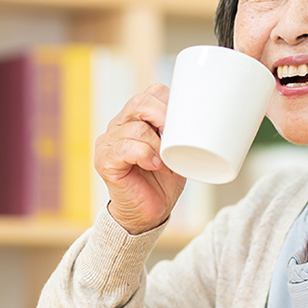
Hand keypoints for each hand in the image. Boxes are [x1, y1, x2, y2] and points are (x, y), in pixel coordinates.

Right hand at [93, 84, 185, 233]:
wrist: (149, 213)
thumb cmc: (163, 181)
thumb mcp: (177, 151)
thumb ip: (181, 133)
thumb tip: (203, 119)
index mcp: (136, 118)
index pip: (151, 94)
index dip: (170, 103)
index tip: (186, 120)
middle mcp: (119, 125)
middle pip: (140, 103)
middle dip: (164, 116)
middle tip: (178, 135)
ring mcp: (109, 142)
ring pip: (136, 128)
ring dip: (157, 144)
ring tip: (166, 162)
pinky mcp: (104, 160)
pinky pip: (124, 148)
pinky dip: (144, 154)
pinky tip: (154, 164)